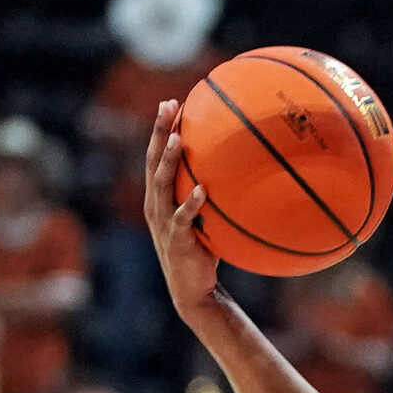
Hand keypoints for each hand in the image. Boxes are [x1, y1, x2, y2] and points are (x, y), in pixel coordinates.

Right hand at [143, 100, 222, 312]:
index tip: (170, 103)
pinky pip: (182, 219)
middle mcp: (155, 206)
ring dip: (169, 161)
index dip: (160, 130)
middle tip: (167, 106)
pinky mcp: (177, 241)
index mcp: (158, 197)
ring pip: (162, 186)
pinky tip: (202, 189)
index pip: (155, 157)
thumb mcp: (202, 217)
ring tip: (177, 138)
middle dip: (158, 132)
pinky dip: (191, 203)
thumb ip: (208, 193)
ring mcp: (163, 223)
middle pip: (153, 162)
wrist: (192, 290)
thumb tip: (239, 168)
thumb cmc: (202, 249)